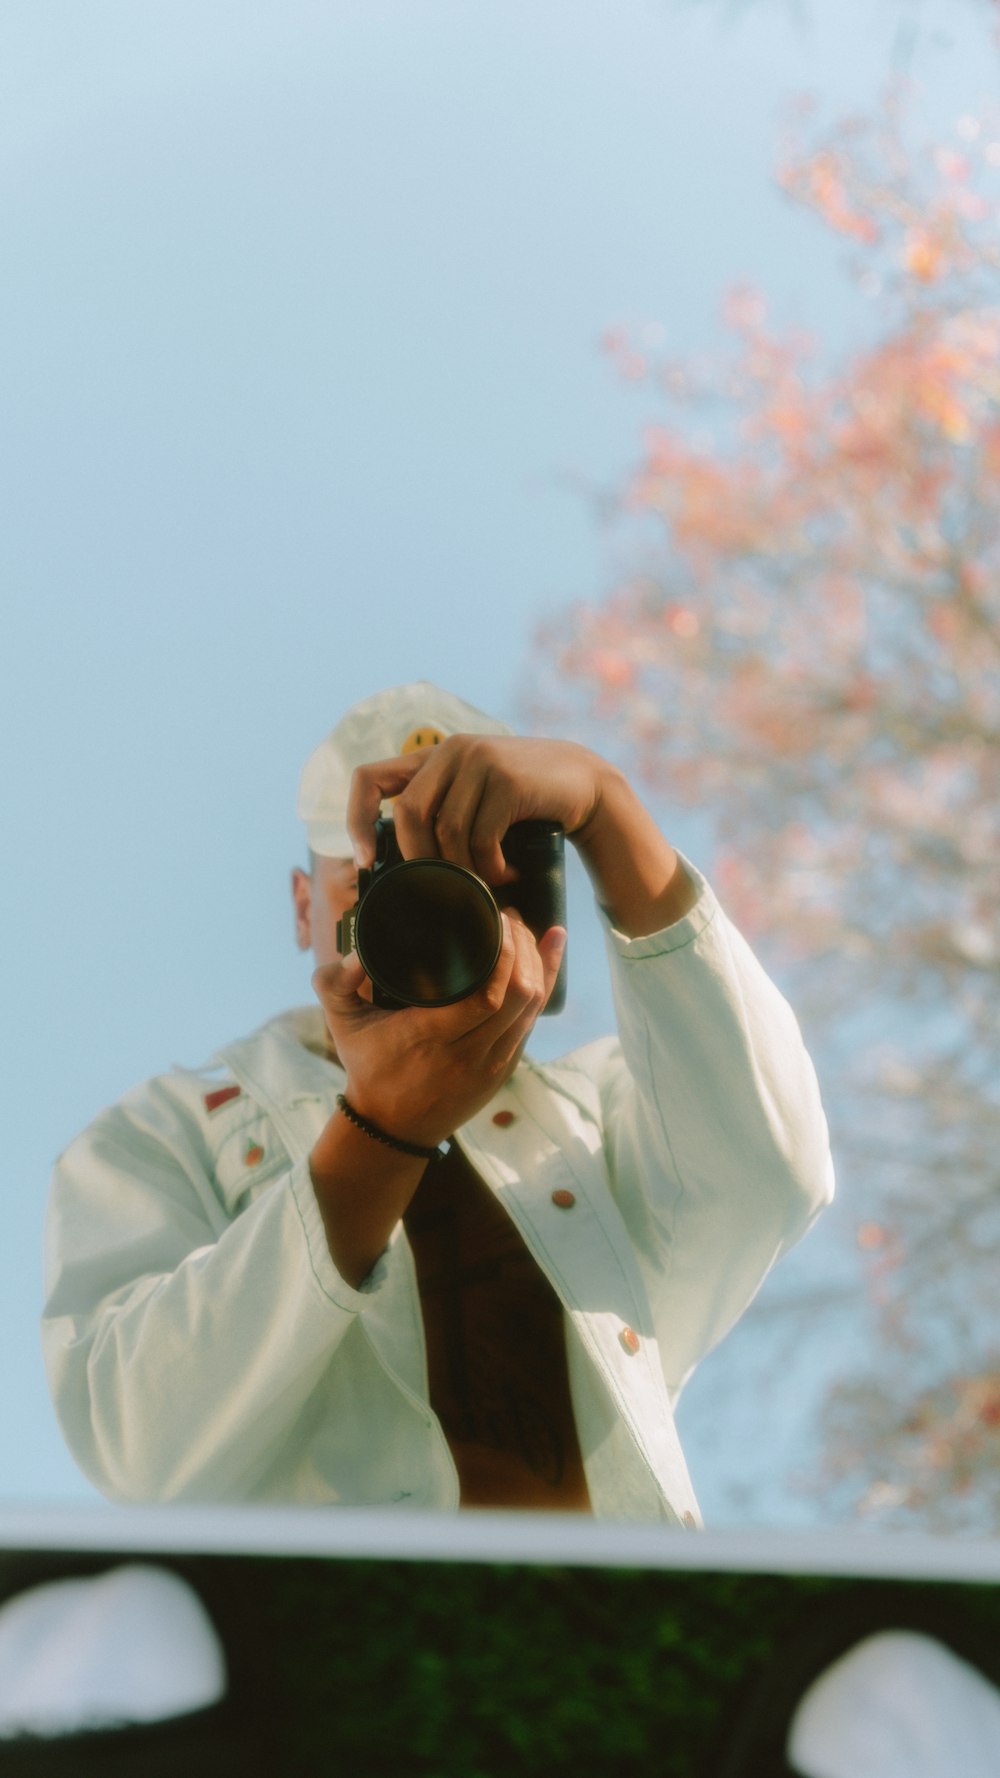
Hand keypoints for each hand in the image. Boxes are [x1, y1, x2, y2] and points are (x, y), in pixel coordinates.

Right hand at [313, 908, 566, 1146]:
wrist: (392, 1128)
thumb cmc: (368, 1068)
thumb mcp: (341, 1025)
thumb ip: (333, 983)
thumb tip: (355, 951)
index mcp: (430, 1038)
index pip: (486, 997)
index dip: (504, 955)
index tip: (497, 919)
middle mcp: (468, 1054)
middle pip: (519, 997)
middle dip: (524, 949)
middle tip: (509, 917)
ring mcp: (492, 1064)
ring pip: (532, 1008)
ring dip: (536, 963)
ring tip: (522, 930)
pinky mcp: (505, 1067)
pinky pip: (533, 1020)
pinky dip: (544, 982)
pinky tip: (551, 950)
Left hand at [346, 730, 696, 936]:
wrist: (585, 784)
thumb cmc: (523, 803)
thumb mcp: (474, 800)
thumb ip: (440, 815)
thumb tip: (397, 868)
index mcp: (432, 757)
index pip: (368, 778)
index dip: (357, 820)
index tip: (367, 860)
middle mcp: (451, 751)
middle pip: (408, 814)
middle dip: (421, 861)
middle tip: (445, 887)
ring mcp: (479, 761)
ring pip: (446, 831)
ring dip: (465, 871)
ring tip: (487, 885)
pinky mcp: (507, 780)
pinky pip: (481, 837)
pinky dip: (491, 867)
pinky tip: (507, 874)